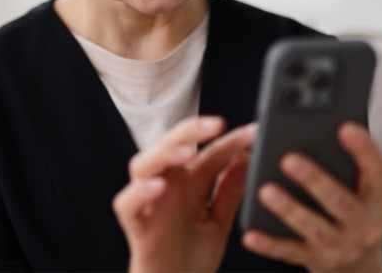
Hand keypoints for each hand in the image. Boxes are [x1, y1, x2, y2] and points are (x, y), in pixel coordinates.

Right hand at [113, 116, 254, 272]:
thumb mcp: (219, 221)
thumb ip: (229, 192)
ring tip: (187, 152)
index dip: (231, 140)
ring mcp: (149, 203)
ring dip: (164, 154)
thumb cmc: (192, 257)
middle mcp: (168, 186)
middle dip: (193, 130)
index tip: (255, 132)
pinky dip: (139, 192)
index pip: (209, 151)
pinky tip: (157, 186)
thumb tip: (246, 158)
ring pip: (143, 164)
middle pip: (172, 146)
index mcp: (191, 182)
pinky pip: (126, 203)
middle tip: (218, 125)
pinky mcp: (135, 225)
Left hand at [242, 123, 381, 272]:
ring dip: (289, 209)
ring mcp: (340, 245)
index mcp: (378, 199)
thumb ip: (354, 163)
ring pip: (314, 228)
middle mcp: (364, 225)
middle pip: (340, 202)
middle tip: (289, 159)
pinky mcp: (317, 260)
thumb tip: (330, 128)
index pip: (377, 170)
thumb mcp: (367, 189)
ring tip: (266, 190)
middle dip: (315, 180)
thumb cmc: (358, 212)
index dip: (364, 149)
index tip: (345, 127)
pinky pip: (291, 252)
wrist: (360, 262)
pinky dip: (270, 244)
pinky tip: (251, 234)